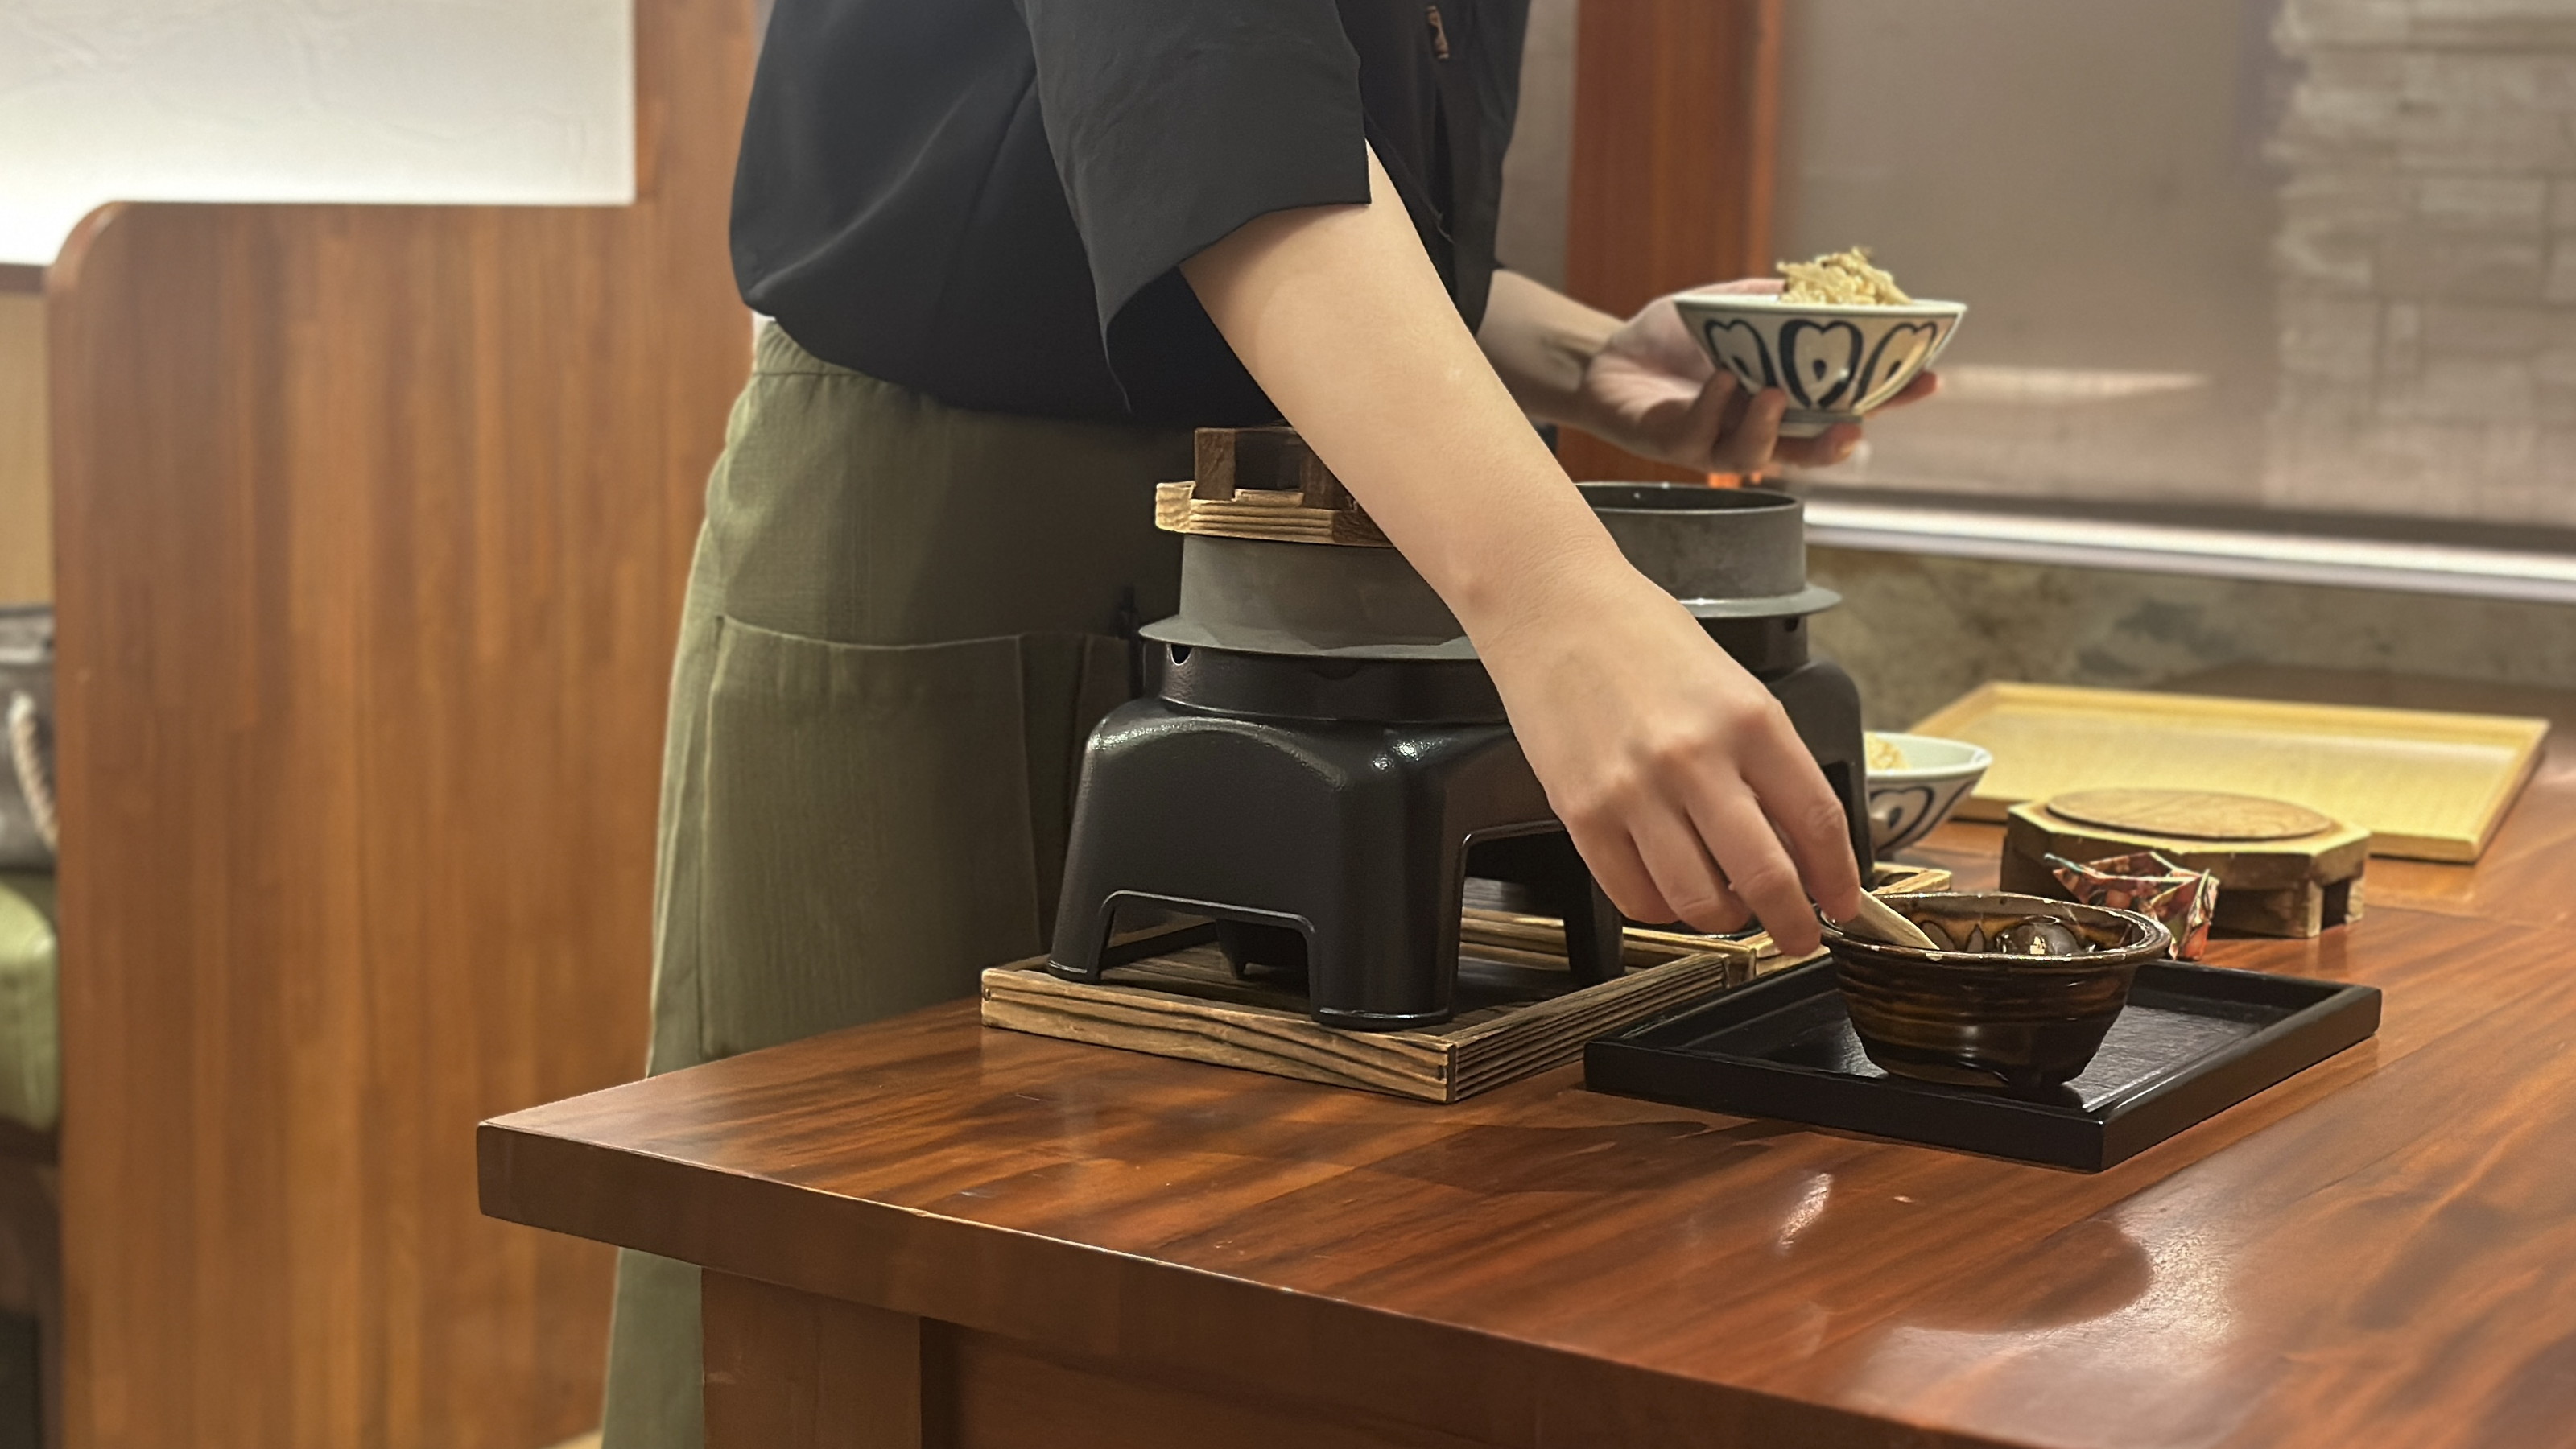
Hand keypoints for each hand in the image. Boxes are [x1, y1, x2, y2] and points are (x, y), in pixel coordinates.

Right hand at [1473, 560, 1867, 956]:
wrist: (1550, 606)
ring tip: (1726, 907)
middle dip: (1793, 923)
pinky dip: (1661, 908)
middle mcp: (1695, 757)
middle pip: (1766, 875)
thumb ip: (1767, 758)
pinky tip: (1669, 890)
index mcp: (1748, 718)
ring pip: (1699, 900)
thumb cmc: (1639, 636)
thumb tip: (1798, 837)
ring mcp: (1634, 790)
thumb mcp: (1731, 684)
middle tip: (1798, 935)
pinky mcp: (1581, 813)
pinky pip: (1633, 895)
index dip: (1838, 876)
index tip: (1841, 900)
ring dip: (1723, 918)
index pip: (1816, 820)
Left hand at [1575, 279, 1938, 474]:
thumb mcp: (1724, 308)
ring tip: (1775, 393)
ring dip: (1769, 427)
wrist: (1603, 357)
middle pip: (1810, 449)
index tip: (1930, 378)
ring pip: (1756, 455)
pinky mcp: (1673, 447)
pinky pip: (1701, 435)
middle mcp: (1753, 429)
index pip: (1844, 404)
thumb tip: (1813, 285)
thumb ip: (1767, 301)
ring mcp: (1714, 442)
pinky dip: (1715, 407)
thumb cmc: (1668, 339)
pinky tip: (1722, 380)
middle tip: (1857, 428)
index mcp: (1781, 399)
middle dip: (1839, 441)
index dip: (1888, 398)